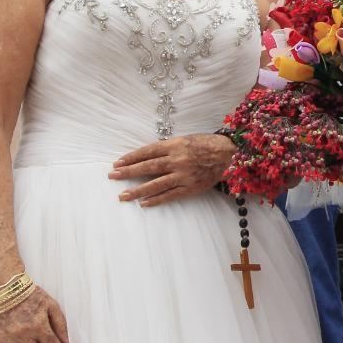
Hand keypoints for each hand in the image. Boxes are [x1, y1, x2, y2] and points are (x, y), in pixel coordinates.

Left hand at [111, 132, 234, 206]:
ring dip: (137, 190)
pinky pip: (170, 195)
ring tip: (123, 195)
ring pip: (156, 184)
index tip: (118, 162)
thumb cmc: (206, 144)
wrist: (229, 155)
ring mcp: (183, 175)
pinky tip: (144, 203)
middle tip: (113, 176)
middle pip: (148, 167)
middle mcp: (177, 160)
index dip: (132, 157)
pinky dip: (156, 199)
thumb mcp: (185, 140)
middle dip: (128, 172)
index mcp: (175, 145)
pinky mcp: (190, 188)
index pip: (148, 151)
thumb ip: (168, 147)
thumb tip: (148, 156)